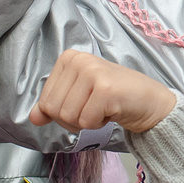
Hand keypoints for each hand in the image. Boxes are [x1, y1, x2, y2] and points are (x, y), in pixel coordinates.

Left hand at [26, 49, 177, 134]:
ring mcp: (92, 72)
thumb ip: (53, 107)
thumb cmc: (114, 98)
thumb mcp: (78, 98)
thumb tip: (34, 118)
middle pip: (54, 110)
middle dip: (73, 120)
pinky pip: (86, 121)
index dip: (62, 113)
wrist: (149, 101)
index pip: (45, 101)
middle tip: (94, 108)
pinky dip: (99, 124)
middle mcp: (79, 60)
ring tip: (103, 108)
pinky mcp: (105, 88)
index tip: (84, 102)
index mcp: (68, 58)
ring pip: (68, 117)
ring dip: (87, 121)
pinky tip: (111, 111)